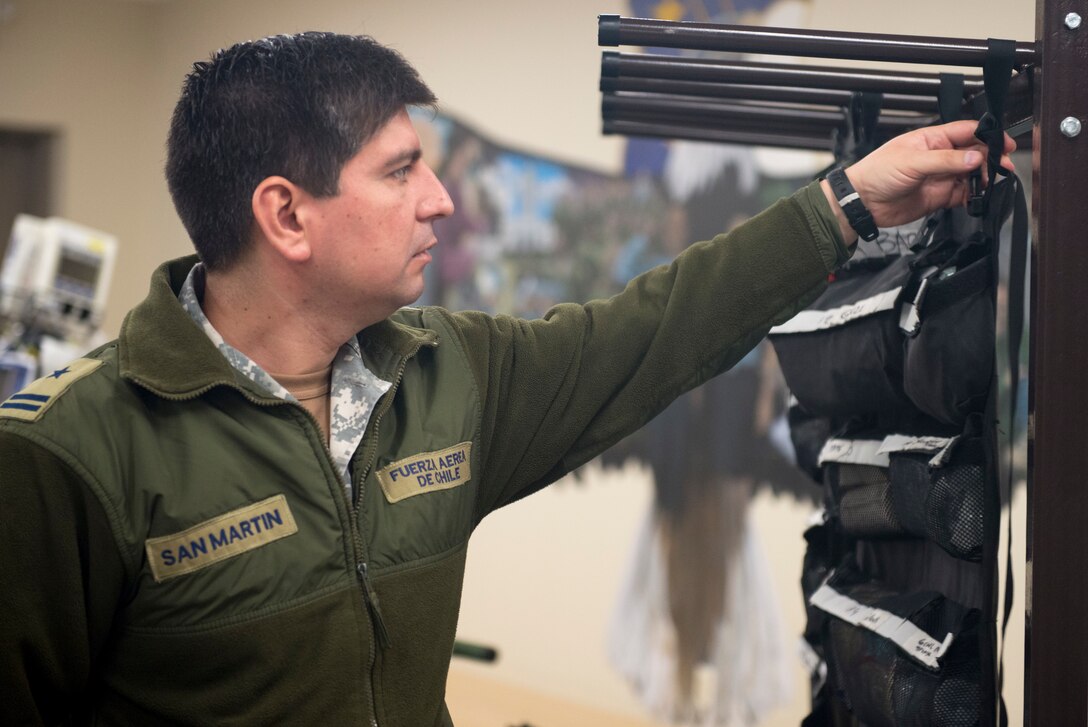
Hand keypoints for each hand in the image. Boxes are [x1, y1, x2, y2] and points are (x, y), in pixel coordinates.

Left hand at [821, 119, 1015, 241]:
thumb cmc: (876, 173)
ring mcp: (940, 176)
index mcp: (932, 139)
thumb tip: (974, 156)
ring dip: (984, 179)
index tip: (1005, 143)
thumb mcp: (912, 162)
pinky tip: (977, 199)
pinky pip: (963, 195)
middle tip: (1003, 167)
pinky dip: (973, 197)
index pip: (966, 131)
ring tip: (990, 184)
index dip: (988, 135)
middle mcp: (939, 156)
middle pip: (974, 153)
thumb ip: (945, 160)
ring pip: (971, 175)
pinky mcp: (939, 196)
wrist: (862, 203)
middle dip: (991, 159)